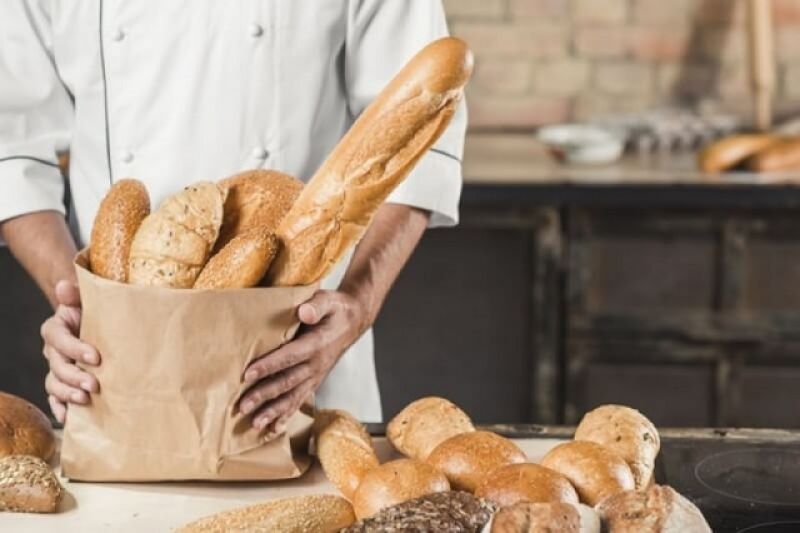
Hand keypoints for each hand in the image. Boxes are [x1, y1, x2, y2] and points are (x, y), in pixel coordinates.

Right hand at [41, 280, 99, 422]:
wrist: (96, 323)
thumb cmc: (93, 310)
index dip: (74, 349)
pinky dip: (59, 408)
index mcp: (56, 328)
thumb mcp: (87, 299)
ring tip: (85, 400)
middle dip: (74, 376)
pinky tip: (69, 417)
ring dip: (67, 394)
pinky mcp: (63, 383)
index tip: (96, 357)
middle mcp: (52, 350)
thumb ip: (76, 293)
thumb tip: (64, 285)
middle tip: (94, 385)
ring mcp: (57, 368)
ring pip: (54, 383)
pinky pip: (55, 398)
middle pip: (56, 365)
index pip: (58, 338)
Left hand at [239, 289, 367, 432]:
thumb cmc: (336, 309)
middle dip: (264, 395)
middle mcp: (316, 364)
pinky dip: (286, 416)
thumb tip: (304, 312)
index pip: (289, 357)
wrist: (354, 321)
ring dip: (273, 411)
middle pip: (287, 382)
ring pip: (292, 397)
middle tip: (243, 406)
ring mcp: (315, 375)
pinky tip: (273, 429)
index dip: (269, 365)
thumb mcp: (329, 300)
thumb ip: (316, 306)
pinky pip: (299, 400)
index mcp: (316, 344)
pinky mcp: (314, 381)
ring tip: (254, 424)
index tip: (248, 374)